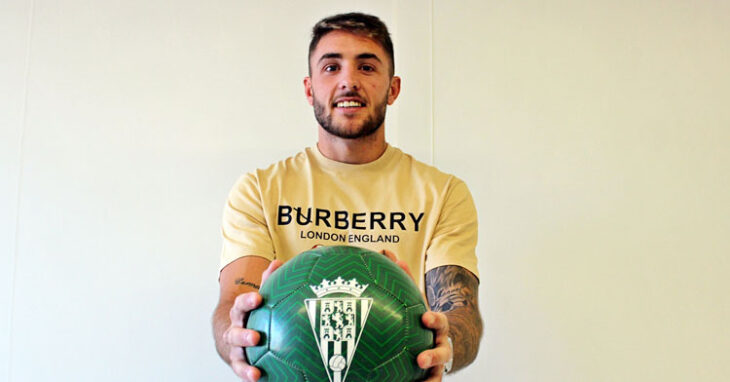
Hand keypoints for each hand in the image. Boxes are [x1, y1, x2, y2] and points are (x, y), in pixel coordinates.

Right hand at [223, 260, 282, 380]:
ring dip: (245, 363)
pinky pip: (242, 371)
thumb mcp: (257, 298)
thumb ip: (268, 282)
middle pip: (235, 333)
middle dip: (243, 335)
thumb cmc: (250, 313)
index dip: (248, 302)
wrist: (229, 332)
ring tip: (255, 370)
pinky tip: (259, 380)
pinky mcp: (238, 363)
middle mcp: (234, 331)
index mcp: (240, 313)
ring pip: (237, 356)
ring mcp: (235, 349)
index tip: (258, 299)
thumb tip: (278, 262)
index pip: (241, 305)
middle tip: (255, 337)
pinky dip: (248, 376)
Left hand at [380, 249, 451, 380]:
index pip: (440, 322)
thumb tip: (386, 252)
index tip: (425, 318)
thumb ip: (404, 278)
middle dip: (433, 355)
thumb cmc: (424, 317)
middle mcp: (442, 346)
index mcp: (438, 327)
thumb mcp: (417, 299)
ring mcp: (438, 364)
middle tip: (420, 359)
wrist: (452, 341)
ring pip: (437, 375)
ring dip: (430, 380)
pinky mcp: (433, 376)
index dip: (434, 320)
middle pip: (442, 353)